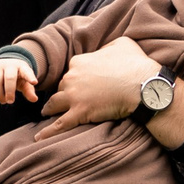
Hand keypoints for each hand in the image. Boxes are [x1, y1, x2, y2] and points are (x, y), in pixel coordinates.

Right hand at [0, 55, 36, 103]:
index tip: (34, 82)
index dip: (30, 77)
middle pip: (9, 78)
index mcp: (22, 67)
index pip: (27, 72)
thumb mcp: (25, 82)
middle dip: (9, 92)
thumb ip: (29, 91)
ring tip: (3, 100)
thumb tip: (34, 99)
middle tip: (10, 101)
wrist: (6, 63)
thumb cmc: (18, 76)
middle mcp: (10, 64)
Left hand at [35, 36, 153, 139]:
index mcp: (79, 61)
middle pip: (62, 87)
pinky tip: (39, 138)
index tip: (79, 85)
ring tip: (47, 114)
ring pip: (54, 104)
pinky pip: (59, 125)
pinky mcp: (79, 113)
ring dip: (50, 109)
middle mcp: (71, 77)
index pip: (71, 71)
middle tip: (68, 101)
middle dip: (65, 94)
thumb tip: (106, 50)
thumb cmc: (136, 65)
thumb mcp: (122, 44)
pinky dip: (48, 132)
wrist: (143, 86)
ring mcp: (73, 96)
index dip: (75, 79)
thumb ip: (107, 46)